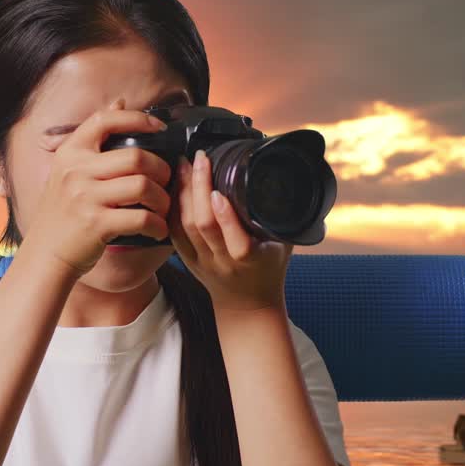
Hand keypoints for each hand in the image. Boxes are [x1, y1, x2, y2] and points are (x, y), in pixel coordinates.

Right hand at [24, 97, 174, 278]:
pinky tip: (157, 229)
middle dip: (161, 169)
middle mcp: (76, 171)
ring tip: (163, 207)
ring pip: (142, 186)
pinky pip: (141, 218)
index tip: (159, 127)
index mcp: (70, 153)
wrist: (46, 253)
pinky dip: (156, 225)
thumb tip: (120, 100)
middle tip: (166, 181)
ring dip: (162, 199)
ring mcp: (85, 198)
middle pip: (136, 157)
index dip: (137, 118)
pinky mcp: (96, 224)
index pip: (105, 120)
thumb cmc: (63, 211)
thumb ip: (94, 138)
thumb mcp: (69, 169)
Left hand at [168, 148, 291, 312]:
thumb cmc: (270, 269)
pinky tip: (173, 185)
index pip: (237, 240)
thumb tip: (292, 175)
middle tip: (199, 159)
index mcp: (250, 259)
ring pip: (184, 227)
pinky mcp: (187, 260)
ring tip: (184, 165)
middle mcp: (223, 262)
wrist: (248, 306)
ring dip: (182, 193)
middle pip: (203, 225)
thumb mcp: (284, 244)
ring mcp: (202, 262)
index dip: (225, 215)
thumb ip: (284, 216)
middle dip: (198, 188)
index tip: (219, 189)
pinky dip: (171, 207)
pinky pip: (173, 232)